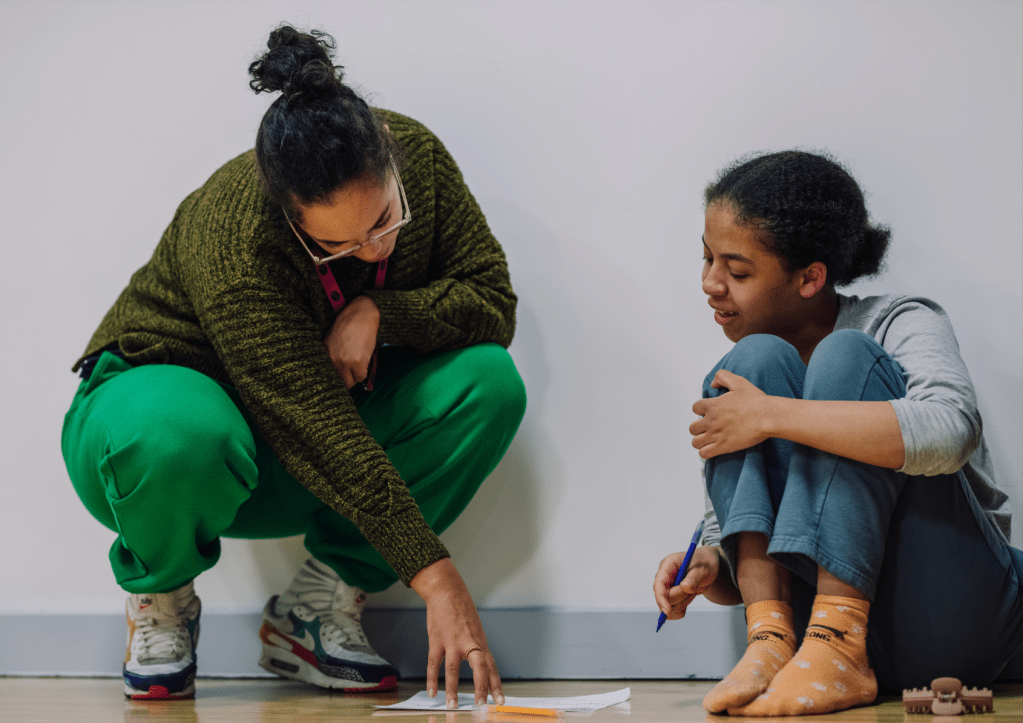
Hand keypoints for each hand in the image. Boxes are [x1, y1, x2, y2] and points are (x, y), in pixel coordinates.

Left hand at [322, 295, 379, 388]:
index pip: (328, 375)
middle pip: (339, 381)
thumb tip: (339, 370)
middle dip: (347, 379)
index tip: (342, 379)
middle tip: (353, 374)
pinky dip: (364, 372)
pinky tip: (365, 361)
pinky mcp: (357, 362)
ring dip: (356, 375)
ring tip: (359, 365)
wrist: (361, 313)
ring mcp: (344, 362)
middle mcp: (332, 359)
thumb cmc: (350, 323)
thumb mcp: (333, 339)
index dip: (337, 378)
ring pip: (351, 381)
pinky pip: (361, 376)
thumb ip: (333, 354)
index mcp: (325, 353)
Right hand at [410, 558, 503, 708]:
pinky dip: (432, 679)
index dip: (496, 684)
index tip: (500, 700)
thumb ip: (477, 648)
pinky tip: (432, 692)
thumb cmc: (462, 611)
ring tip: (452, 705)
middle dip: (482, 688)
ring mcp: (452, 642)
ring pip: (453, 669)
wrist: (447, 591)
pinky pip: (433, 663)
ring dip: (452, 689)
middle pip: (479, 668)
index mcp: (480, 642)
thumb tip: (482, 666)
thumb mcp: (475, 629)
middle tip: (482, 705)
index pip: (491, 667)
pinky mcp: (436, 640)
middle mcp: (468, 643)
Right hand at [653, 546, 721, 619]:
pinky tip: (689, 599)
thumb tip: (684, 588)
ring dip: (684, 603)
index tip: (668, 611)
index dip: (661, 598)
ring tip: (693, 590)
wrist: (707, 567)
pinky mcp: (670, 596)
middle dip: (681, 598)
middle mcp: (664, 577)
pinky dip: (681, 611)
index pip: (659, 583)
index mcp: (668, 565)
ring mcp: (665, 587)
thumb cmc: (704, 563)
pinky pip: (671, 611)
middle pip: (665, 597)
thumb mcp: (702, 568)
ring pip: (668, 605)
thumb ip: (693, 578)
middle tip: (694, 590)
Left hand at [690, 369, 769, 458]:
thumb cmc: (756, 401)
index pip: (695, 408)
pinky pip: (704, 453)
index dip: (701, 410)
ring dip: (700, 441)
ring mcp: (716, 435)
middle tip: (709, 428)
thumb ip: (723, 377)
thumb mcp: (738, 382)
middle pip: (692, 428)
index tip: (708, 413)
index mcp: (713, 405)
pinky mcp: (723, 447)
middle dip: (699, 428)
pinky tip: (712, 448)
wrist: (768, 417)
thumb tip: (713, 384)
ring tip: (709, 439)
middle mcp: (711, 421)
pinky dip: (705, 452)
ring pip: (695, 442)